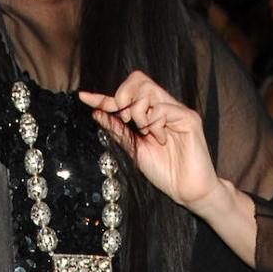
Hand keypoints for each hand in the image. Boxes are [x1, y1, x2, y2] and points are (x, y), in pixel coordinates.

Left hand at [79, 72, 219, 209]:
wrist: (187, 192)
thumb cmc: (165, 173)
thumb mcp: (134, 150)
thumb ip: (118, 131)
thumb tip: (97, 113)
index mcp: (150, 114)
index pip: (126, 95)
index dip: (103, 96)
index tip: (83, 98)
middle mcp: (164, 107)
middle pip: (138, 80)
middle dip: (123, 97)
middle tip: (125, 120)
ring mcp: (177, 111)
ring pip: (148, 90)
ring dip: (138, 111)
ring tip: (144, 132)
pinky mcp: (189, 118)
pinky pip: (163, 109)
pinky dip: (155, 123)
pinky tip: (160, 139)